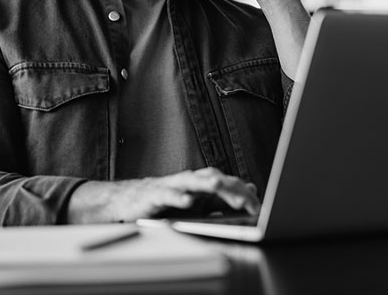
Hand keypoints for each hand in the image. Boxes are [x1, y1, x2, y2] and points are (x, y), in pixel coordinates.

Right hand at [66, 167, 259, 223]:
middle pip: (214, 179)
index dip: (243, 195)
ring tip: (218, 186)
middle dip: (230, 189)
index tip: (258, 208)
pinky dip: (177, 197)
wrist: (130, 202)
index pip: (228, 184)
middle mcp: (189, 180)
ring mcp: (172, 186)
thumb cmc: (167, 202)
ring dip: (205, 184)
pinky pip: (168, 195)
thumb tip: (250, 189)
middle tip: (246, 201)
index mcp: (202, 183)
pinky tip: (186, 202)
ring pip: (192, 181)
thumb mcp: (198, 203)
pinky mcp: (155, 194)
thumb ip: (223, 198)